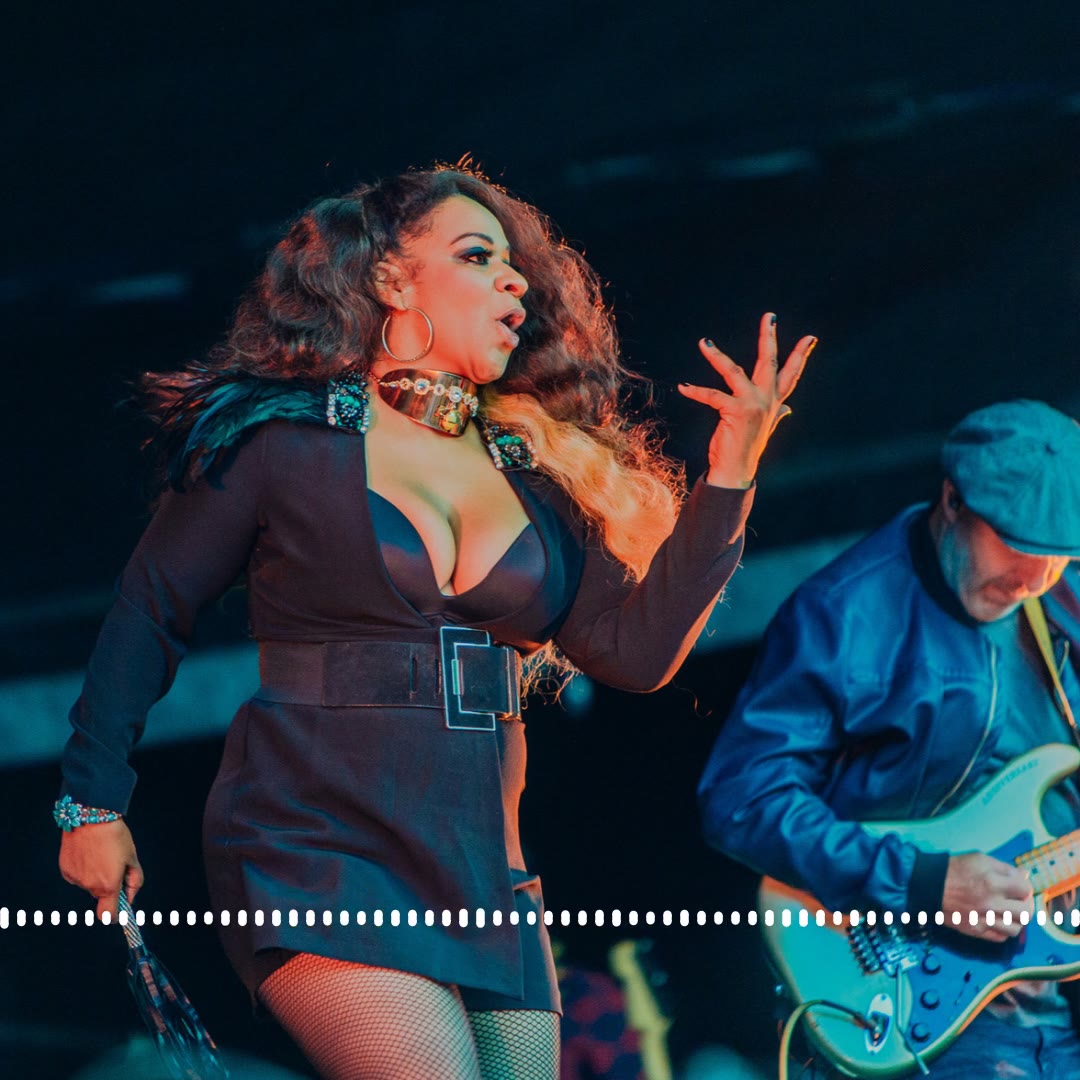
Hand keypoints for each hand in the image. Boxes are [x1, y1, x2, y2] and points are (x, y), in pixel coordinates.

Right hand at [59, 818, 143, 919]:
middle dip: (109, 886)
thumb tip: (130, 898)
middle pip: (101, 895)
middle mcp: (90, 886)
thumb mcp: (132, 857)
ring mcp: (75, 879)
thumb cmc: (115, 835)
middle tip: (115, 864)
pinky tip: (88, 853)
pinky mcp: (65, 870)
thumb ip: (134, 881)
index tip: (121, 909)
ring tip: (100, 854)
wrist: (90, 816)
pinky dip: (84, 869)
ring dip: (95, 876)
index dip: (116, 915)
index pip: (108, 915)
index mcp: (108, 885)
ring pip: (89, 885)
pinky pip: (78, 876)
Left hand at [678, 313, 815, 488]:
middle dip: (769, 338)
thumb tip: (788, 409)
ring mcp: (753, 405)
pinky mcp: (736, 412)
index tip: (811, 338)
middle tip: (770, 316)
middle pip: (769, 363)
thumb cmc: (746, 448)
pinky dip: (695, 391)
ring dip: (716, 356)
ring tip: (703, 342)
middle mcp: (767, 401)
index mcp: (774, 402)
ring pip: (734, 372)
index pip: (791, 375)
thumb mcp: (765, 428)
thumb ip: (777, 414)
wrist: (737, 471)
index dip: (800, 356)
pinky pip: (713, 396)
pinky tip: (683, 386)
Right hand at [942, 852, 1033, 941]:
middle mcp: (991, 903)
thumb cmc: (956, 869)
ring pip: (1016, 929)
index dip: (1024, 886)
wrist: (930, 885)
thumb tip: (1024, 876)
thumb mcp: (980, 859)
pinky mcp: (976, 931)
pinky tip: (998, 921)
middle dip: (1025, 905)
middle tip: (1018, 901)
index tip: (1019, 886)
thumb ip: (1004, 868)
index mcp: (993, 882)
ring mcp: (984, 920)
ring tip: (1009, 913)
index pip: (1025, 889)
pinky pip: (1001, 938)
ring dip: (1016, 920)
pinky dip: (1003, 931)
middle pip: (1026, 912)